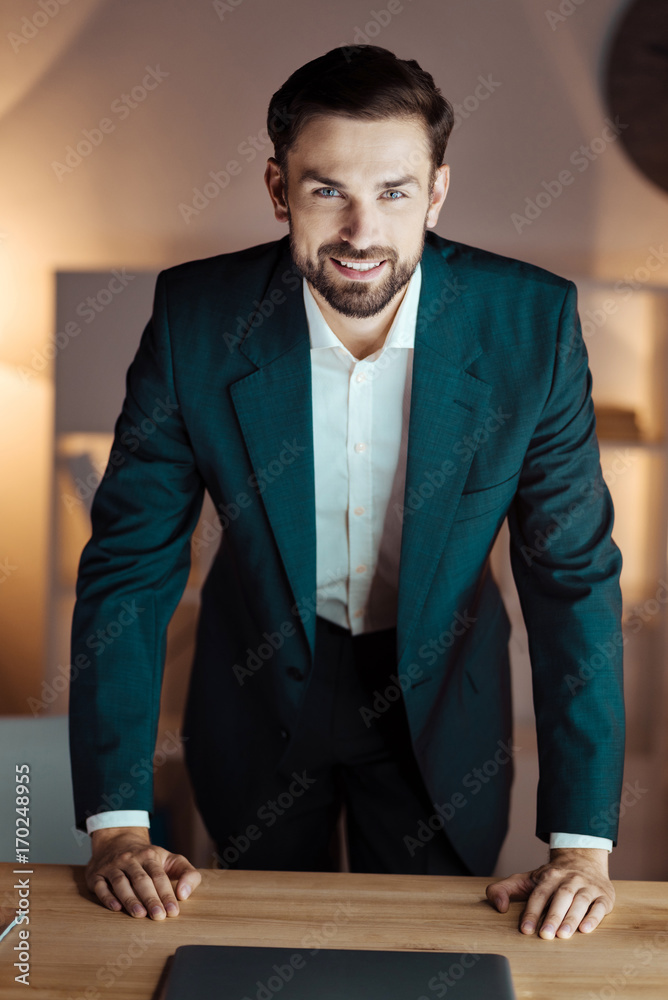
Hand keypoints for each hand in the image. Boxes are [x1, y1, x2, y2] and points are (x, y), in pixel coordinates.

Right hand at [86, 826, 201, 918]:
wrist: (116, 839)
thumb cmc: (148, 857)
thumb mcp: (170, 859)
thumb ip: (187, 873)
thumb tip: (184, 894)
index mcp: (149, 856)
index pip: (159, 876)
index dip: (166, 894)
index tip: (173, 911)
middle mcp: (130, 859)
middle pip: (141, 880)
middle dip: (150, 898)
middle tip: (159, 916)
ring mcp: (112, 866)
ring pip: (120, 882)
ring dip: (130, 899)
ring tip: (140, 915)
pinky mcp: (96, 874)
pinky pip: (100, 886)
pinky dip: (107, 897)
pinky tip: (115, 908)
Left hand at [486, 847, 614, 938]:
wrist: (583, 859)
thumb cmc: (552, 877)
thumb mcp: (527, 879)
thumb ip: (505, 889)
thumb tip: (498, 905)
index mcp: (549, 875)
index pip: (539, 894)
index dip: (532, 911)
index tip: (525, 929)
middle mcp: (569, 879)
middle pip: (560, 897)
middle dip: (552, 916)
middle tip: (545, 935)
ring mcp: (588, 886)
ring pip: (580, 901)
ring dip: (571, 918)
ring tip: (562, 935)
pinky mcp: (604, 896)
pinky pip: (600, 906)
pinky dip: (594, 917)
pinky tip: (585, 929)